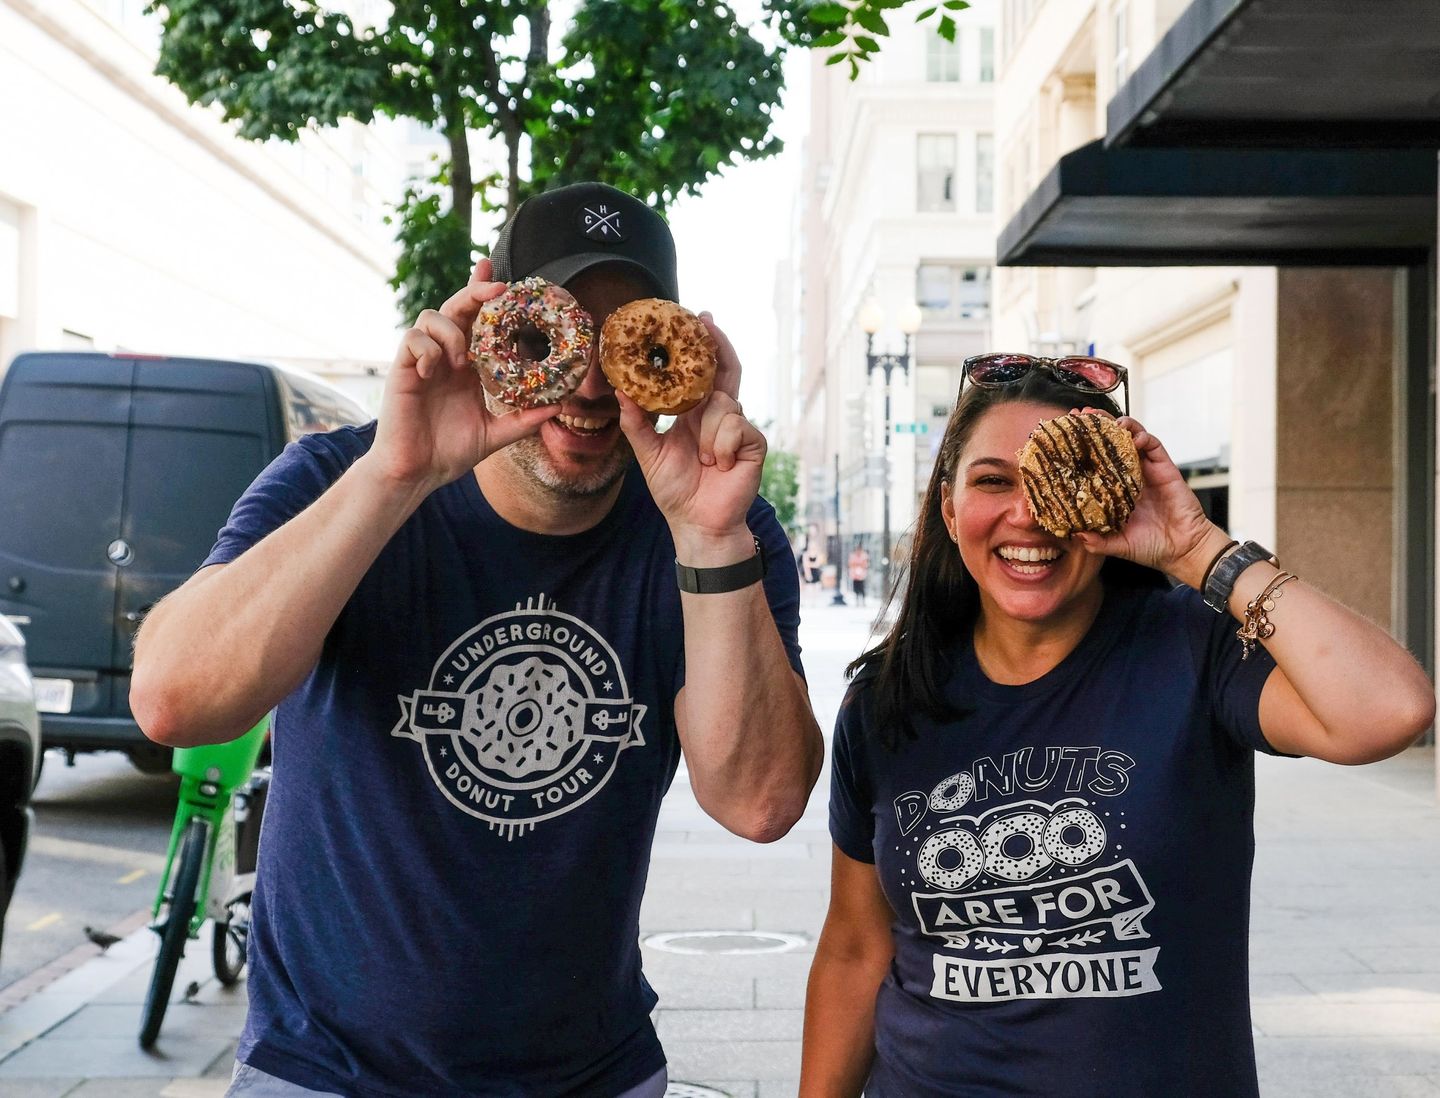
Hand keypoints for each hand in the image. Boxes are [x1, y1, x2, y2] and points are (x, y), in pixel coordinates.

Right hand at [369, 258, 557, 492]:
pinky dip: (427, 349)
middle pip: (456, 306)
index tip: (499, 273)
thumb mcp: (495, 434)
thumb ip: (524, 419)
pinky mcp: (401, 370)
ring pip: (432, 316)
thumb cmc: (450, 452)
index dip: (483, 292)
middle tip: (497, 289)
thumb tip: (558, 407)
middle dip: (475, 291)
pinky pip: (412, 340)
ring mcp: (422, 361)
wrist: (417, 473)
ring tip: (461, 362)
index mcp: (467, 365)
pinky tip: (434, 371)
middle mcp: (445, 356)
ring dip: (452, 332)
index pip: (476, 319)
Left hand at [617, 314, 766, 558]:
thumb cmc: (675, 491)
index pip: (702, 374)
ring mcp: (738, 429)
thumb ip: (636, 423)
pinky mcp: (753, 444)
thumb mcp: (648, 453)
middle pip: (725, 371)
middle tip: (707, 323)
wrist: (697, 523)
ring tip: (703, 459)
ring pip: (722, 404)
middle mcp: (719, 416)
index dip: (702, 347)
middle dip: (718, 345)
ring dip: (707, 432)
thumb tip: (620, 391)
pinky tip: (719, 465)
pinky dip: (722, 445)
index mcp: (695, 414)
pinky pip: (736, 427)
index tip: (696, 319)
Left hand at [1071, 412, 1219, 577]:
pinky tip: (1134, 437)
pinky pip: (1154, 446)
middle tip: (1081, 414)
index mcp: (1116, 490)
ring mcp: (1147, 470)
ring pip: (1132, 437)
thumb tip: (1076, 534)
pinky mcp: (1165, 468)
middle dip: (1097, 425)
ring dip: (1119, 425)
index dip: (1082, 447)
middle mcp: (1129, 476)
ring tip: (1106, 420)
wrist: (1183, 550)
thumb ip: (1098, 541)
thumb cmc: (1152, 547)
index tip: (1066, 435)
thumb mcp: (1118, 545)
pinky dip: (1143, 437)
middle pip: (1111, 442)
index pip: (1095, 461)